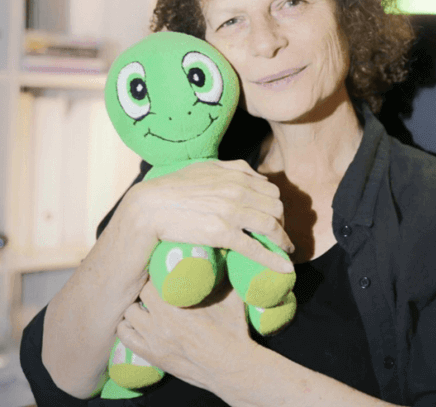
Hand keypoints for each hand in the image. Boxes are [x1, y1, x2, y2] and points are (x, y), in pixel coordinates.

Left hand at [116, 280, 257, 391]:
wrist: (232, 369)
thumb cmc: (233, 333)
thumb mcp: (232, 299)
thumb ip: (224, 276)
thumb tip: (223, 253)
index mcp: (178, 307)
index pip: (152, 281)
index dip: (157, 274)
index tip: (162, 270)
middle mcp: (161, 324)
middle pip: (139, 295)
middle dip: (147, 289)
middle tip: (156, 286)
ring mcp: (153, 341)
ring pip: (128, 314)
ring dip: (136, 307)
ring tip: (147, 304)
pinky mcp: (152, 356)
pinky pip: (124, 337)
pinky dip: (127, 326)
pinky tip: (138, 322)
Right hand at [122, 160, 292, 272]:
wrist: (150, 207)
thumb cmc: (174, 187)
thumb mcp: (206, 168)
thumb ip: (232, 169)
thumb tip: (257, 177)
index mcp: (236, 174)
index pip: (272, 190)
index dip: (277, 206)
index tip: (275, 218)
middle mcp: (239, 191)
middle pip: (276, 208)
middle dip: (282, 223)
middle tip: (278, 236)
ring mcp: (232, 212)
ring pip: (272, 227)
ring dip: (283, 241)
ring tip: (285, 251)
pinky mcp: (223, 234)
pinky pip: (256, 248)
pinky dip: (274, 259)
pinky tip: (285, 267)